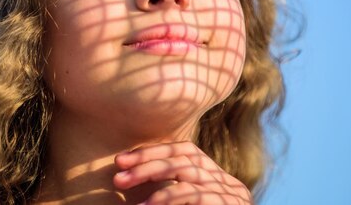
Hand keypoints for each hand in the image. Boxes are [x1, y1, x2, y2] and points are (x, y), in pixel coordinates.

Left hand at [113, 141, 252, 204]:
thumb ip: (170, 194)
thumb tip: (128, 175)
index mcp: (217, 178)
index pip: (185, 151)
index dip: (153, 151)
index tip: (122, 159)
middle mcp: (228, 182)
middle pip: (184, 160)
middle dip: (146, 164)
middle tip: (117, 176)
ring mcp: (233, 195)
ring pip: (188, 176)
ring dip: (152, 182)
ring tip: (126, 191)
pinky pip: (197, 197)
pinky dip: (168, 199)